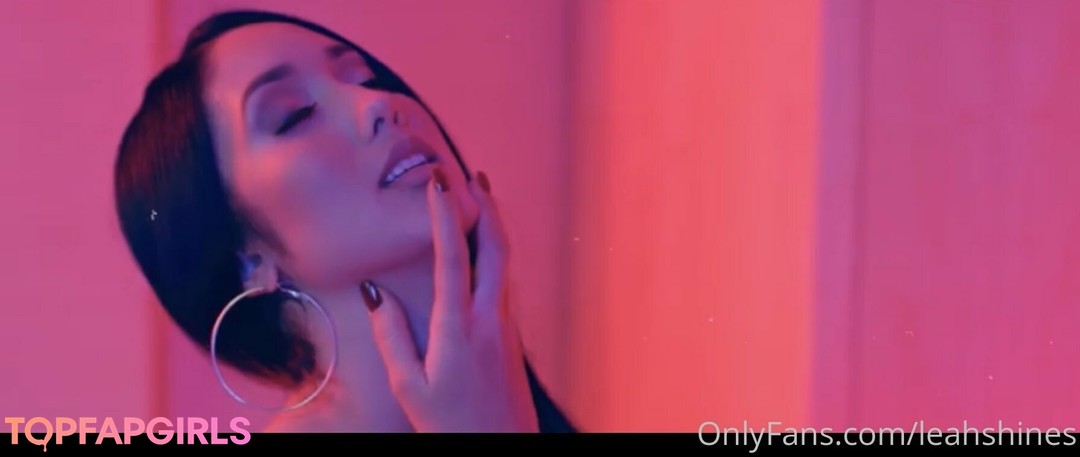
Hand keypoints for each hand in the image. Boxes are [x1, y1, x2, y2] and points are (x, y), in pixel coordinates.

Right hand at [362, 168, 538, 432]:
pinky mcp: (514, 337)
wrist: (504, 452)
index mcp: (459, 327)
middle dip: (487, 206)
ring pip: (506, 262)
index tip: (437, 183)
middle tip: (474, 176)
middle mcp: (491, 318)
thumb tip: (377, 294)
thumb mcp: (409, 389)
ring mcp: (508, 326)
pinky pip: (507, 281)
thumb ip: (393, 339)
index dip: (445, 215)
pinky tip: (489, 252)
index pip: (453, 256)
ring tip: (483, 200)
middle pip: (496, 247)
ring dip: (495, 226)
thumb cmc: (452, 427)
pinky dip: (498, 254)